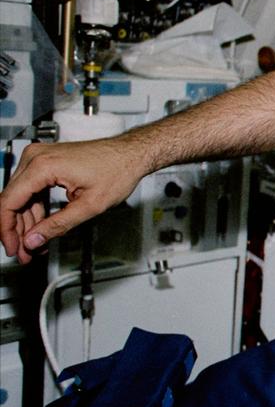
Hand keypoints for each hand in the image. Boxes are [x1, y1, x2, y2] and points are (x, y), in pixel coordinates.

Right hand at [0, 137, 148, 262]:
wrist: (131, 154)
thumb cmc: (118, 170)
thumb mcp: (89, 206)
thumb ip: (58, 225)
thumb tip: (33, 240)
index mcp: (42, 166)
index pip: (9, 202)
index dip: (6, 229)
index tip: (12, 247)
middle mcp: (36, 157)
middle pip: (12, 200)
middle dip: (17, 230)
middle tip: (24, 252)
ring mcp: (40, 158)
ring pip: (21, 196)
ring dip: (26, 222)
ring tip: (34, 244)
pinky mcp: (46, 162)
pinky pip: (32, 189)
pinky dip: (36, 209)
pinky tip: (40, 228)